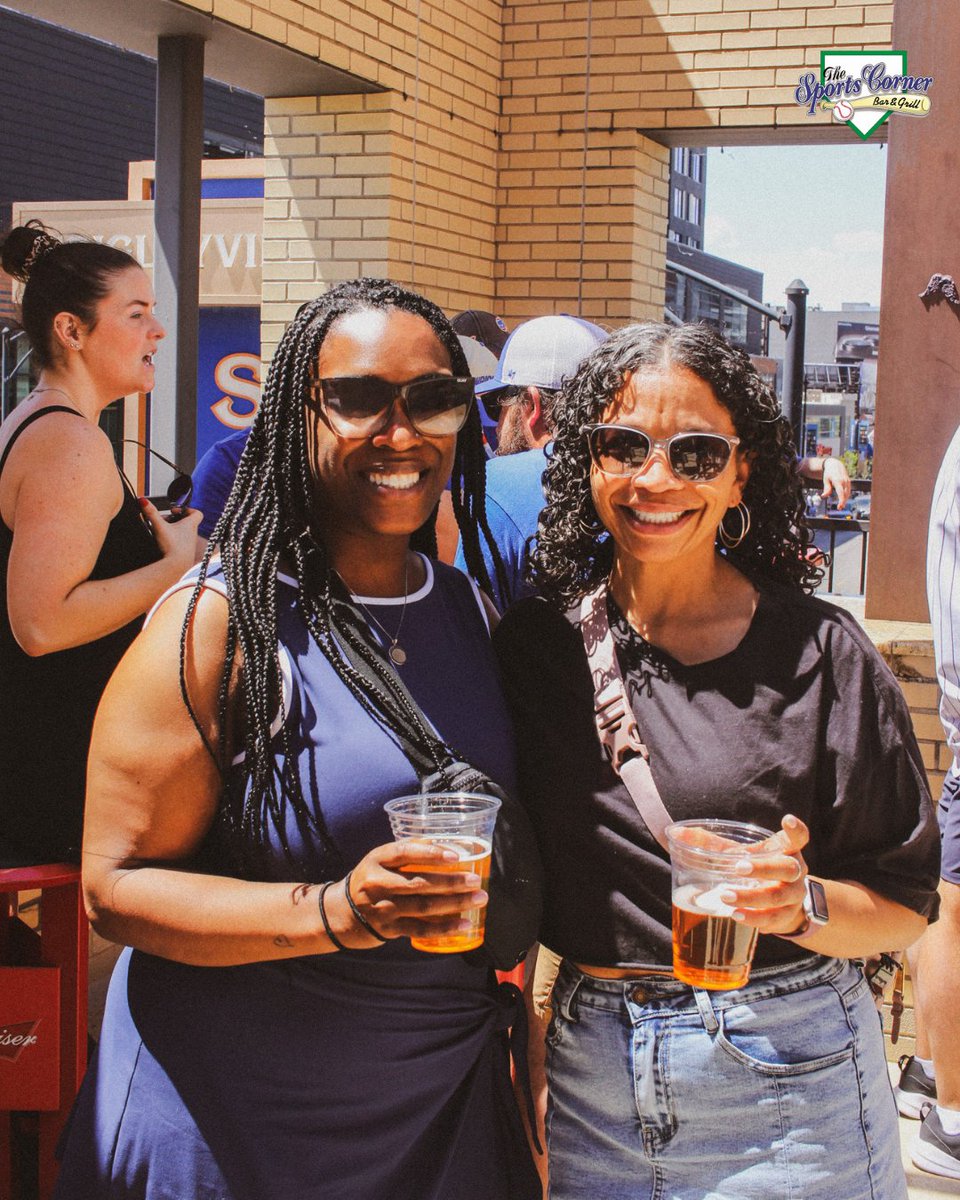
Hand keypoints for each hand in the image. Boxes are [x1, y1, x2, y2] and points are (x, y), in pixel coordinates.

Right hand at [139, 497, 202, 573]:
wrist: (177, 567)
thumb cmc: (172, 546)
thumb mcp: (159, 526)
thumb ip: (151, 513)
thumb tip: (142, 500)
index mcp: (190, 525)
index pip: (197, 513)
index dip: (187, 509)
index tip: (174, 511)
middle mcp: (192, 534)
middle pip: (186, 522)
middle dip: (174, 520)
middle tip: (163, 521)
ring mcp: (190, 544)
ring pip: (182, 533)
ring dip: (172, 530)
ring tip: (160, 532)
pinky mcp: (185, 553)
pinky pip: (180, 543)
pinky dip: (172, 540)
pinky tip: (162, 544)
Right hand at [322, 840, 486, 948]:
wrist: (342, 913)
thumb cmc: (372, 879)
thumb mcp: (380, 860)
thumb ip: (408, 854)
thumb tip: (448, 847)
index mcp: (377, 859)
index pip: (405, 853)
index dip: (431, 854)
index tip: (456, 856)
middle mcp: (378, 883)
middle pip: (419, 882)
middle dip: (451, 882)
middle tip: (476, 881)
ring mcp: (383, 908)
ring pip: (423, 906)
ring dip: (455, 904)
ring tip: (479, 899)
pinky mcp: (389, 929)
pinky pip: (420, 929)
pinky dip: (444, 928)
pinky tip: (464, 924)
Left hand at [717, 815, 809, 935]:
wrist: (781, 905)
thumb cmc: (756, 870)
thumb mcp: (739, 854)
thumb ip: (711, 844)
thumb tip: (677, 832)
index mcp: (785, 851)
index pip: (798, 838)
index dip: (795, 830)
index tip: (786, 819)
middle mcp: (795, 872)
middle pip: (788, 868)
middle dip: (764, 868)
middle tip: (738, 868)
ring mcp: (793, 896)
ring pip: (779, 896)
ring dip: (752, 897)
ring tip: (726, 897)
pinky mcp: (786, 917)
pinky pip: (774, 919)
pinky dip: (755, 918)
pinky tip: (737, 916)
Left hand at [821, 457, 851, 508]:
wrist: (835, 465)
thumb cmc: (829, 473)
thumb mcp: (825, 480)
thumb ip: (826, 488)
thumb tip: (823, 496)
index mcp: (838, 481)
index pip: (841, 492)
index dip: (841, 500)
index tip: (840, 506)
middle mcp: (844, 481)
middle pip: (845, 494)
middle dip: (843, 501)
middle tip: (839, 508)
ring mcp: (847, 481)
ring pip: (848, 493)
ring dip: (845, 499)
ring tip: (840, 506)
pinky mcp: (849, 482)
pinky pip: (849, 490)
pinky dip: (846, 496)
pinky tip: (843, 499)